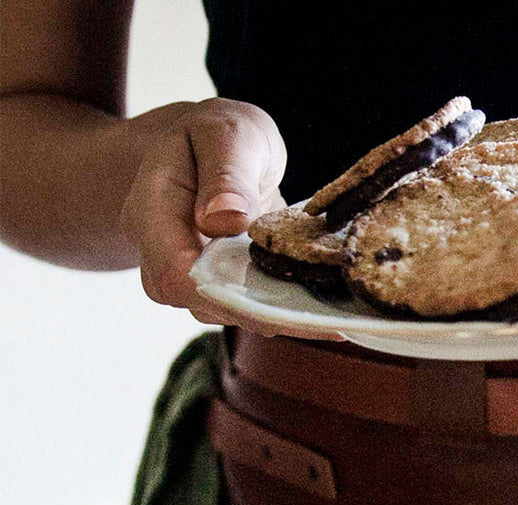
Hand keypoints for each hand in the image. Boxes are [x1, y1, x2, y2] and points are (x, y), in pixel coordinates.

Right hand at [120, 97, 330, 337]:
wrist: (206, 150)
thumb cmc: (215, 135)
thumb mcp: (225, 133)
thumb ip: (226, 171)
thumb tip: (224, 219)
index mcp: (151, 208)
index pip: (174, 271)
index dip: (222, 294)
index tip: (277, 300)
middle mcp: (161, 251)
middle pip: (199, 303)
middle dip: (259, 313)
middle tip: (321, 320)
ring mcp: (187, 274)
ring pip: (224, 313)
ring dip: (274, 317)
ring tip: (328, 317)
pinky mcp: (217, 285)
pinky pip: (243, 308)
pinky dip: (280, 311)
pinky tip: (322, 314)